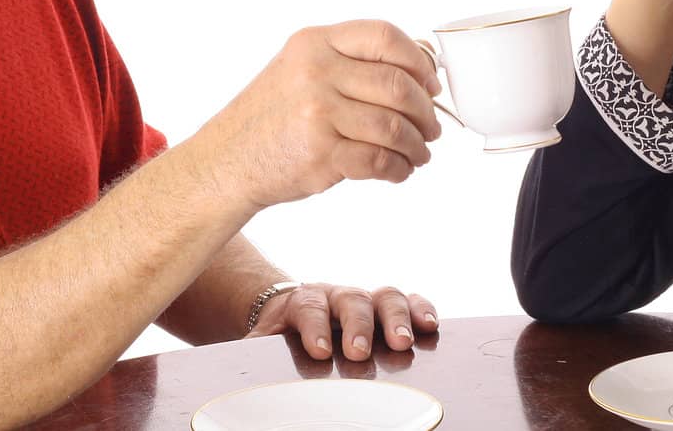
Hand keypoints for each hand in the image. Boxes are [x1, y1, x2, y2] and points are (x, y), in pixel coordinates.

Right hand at [207, 20, 443, 210]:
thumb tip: (419, 74)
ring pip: (394, 127)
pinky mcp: (322, 154)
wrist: (227, 160)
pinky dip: (399, 169)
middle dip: (426, 111)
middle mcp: (317, 72)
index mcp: (315, 43)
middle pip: (398, 85)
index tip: (431, 83)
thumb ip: (348, 62)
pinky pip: (380, 160)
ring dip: (417, 145)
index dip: (418, 61)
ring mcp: (319, 113)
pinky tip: (399, 170)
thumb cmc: (272, 116)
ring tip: (419, 153)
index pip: (384, 37)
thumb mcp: (300, 68)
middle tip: (432, 128)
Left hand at [246, 283, 439, 359]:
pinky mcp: (385, 307)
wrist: (289, 312)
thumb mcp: (262, 343)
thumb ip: (256, 353)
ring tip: (402, 341)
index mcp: (301, 302)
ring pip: (383, 295)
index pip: (308, 307)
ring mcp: (364, 299)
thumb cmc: (280, 334)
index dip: (315, 326)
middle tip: (359, 351)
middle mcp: (335, 295)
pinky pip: (408, 300)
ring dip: (396, 317)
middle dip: (357, 324)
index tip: (320, 350)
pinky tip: (430, 326)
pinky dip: (421, 309)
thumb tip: (242, 377)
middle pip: (350, 299)